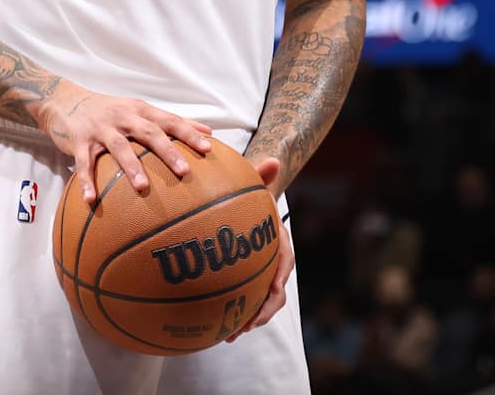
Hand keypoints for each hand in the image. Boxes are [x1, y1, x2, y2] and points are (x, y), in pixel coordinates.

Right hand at [37, 81, 211, 202]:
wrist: (66, 100)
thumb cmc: (110, 110)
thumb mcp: (139, 110)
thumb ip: (171, 121)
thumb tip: (208, 132)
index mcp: (139, 110)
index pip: (169, 120)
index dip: (188, 133)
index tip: (207, 149)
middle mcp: (122, 116)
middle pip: (148, 132)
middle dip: (167, 151)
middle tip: (184, 171)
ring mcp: (100, 128)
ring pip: (119, 146)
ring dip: (131, 166)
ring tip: (142, 187)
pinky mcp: (79, 141)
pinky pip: (84, 162)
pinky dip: (87, 181)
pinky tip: (92, 200)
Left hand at [228, 156, 292, 341]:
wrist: (247, 205)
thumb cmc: (251, 195)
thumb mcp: (255, 184)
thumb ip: (261, 175)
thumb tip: (273, 159)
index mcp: (280, 242)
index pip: (285, 262)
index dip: (280, 279)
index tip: (272, 291)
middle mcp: (272, 263)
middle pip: (274, 293)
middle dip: (263, 312)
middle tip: (246, 324)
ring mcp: (258, 275)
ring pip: (258, 303)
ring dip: (247, 320)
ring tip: (228, 335)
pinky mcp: (242, 281)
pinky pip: (239, 301)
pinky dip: (229, 314)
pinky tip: (208, 327)